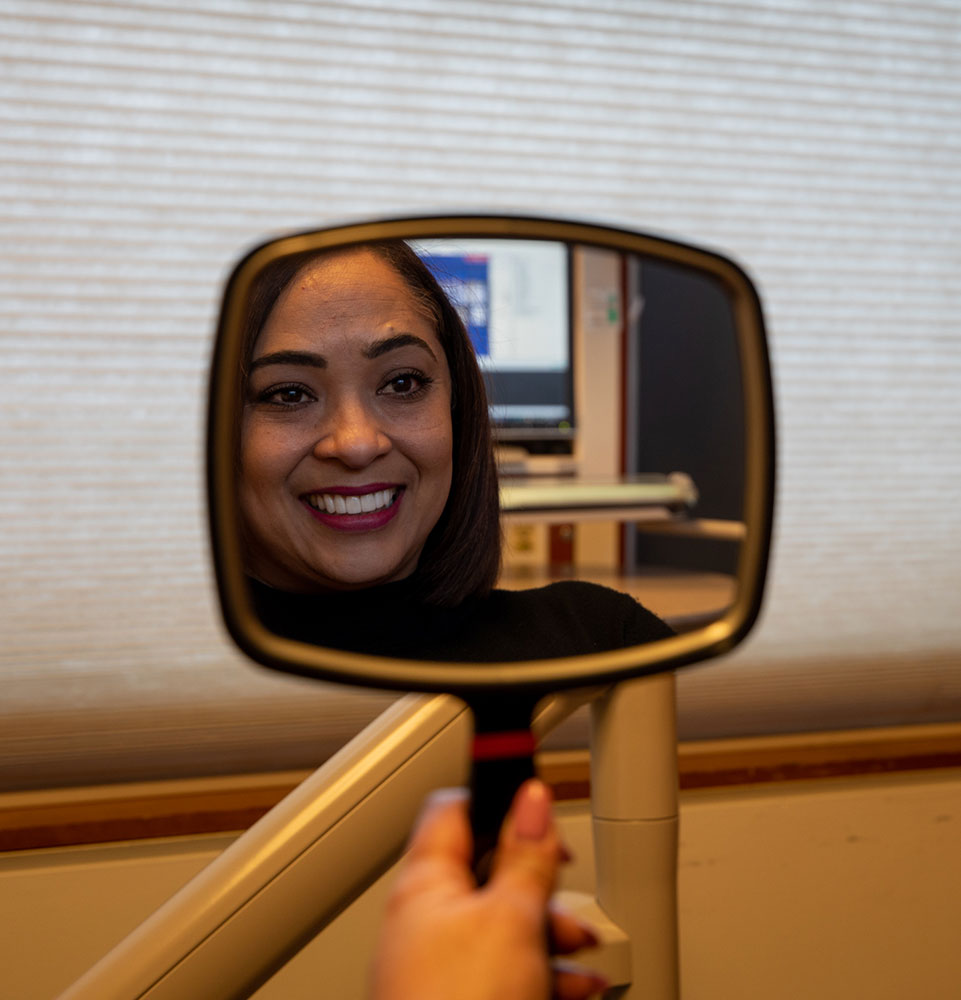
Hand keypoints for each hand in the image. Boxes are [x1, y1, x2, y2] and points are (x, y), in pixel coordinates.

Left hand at [370, 779, 606, 999]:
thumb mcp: (510, 920)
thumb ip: (525, 856)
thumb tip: (531, 797)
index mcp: (427, 882)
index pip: (457, 808)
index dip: (501, 799)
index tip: (541, 809)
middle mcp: (429, 921)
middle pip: (492, 872)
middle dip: (540, 884)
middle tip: (565, 894)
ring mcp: (443, 968)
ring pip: (508, 929)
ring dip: (553, 936)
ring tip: (581, 952)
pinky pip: (509, 974)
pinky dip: (545, 976)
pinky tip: (574, 988)